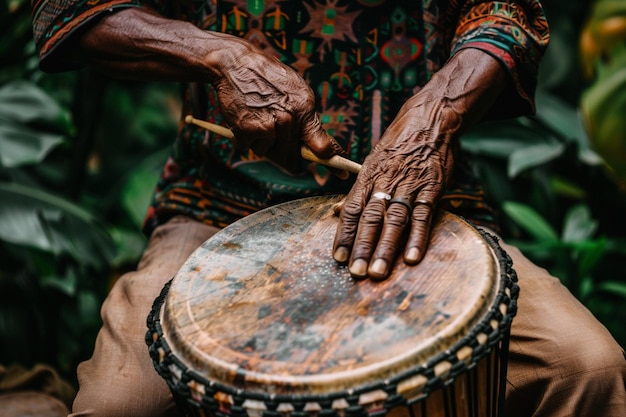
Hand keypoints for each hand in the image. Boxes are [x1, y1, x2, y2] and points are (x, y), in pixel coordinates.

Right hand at [213, 35, 345, 173]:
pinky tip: (244, 119)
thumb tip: (321, 149)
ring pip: (267, 153)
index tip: (342, 173)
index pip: (322, 144)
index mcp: (304, 108)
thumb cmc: (267, 78)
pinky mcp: (247, 130)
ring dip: (261, 143)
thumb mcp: (296, 91)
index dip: (331, 162)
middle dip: (284, 152)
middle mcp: (288, 119)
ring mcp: (268, 125)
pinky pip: (248, 148)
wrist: (235, 63)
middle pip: (291, 157)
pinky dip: (243, 139)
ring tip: (257, 117)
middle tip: (273, 132)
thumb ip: (307, 120)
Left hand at [332, 92, 455, 279]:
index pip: (351, 209)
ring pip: (395, 220)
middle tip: (355, 272)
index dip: (343, 234)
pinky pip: (423, 216)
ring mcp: (409, 186)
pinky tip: (412, 257)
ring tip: (378, 271)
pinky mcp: (432, 189)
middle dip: (362, 247)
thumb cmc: (398, 145)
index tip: (338, 258)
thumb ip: (357, 192)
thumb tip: (335, 212)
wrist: (430, 120)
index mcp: (368, 178)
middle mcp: (385, 183)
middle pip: (371, 219)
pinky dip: (418, 237)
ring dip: (386, 247)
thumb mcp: (373, 163)